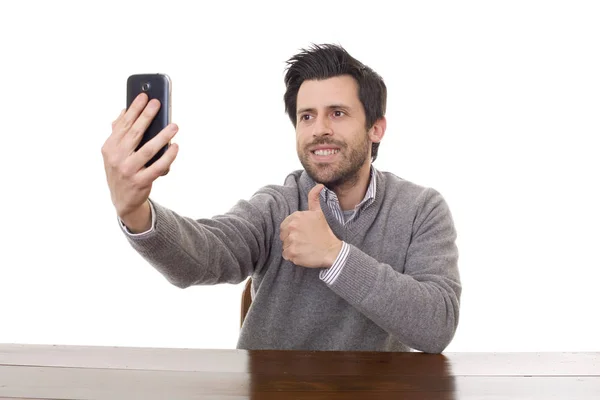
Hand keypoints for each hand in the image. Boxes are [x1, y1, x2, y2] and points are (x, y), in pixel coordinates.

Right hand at [101, 93, 178, 231]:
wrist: (122, 200)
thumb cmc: (122, 170)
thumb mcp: (114, 152)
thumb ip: (119, 132)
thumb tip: (124, 111)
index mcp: (110, 147)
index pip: (123, 124)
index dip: (134, 109)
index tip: (144, 96)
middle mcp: (116, 158)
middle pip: (134, 133)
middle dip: (147, 116)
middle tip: (158, 103)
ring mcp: (128, 170)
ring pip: (148, 150)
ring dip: (162, 136)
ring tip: (174, 126)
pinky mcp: (140, 182)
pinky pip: (157, 167)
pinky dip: (167, 157)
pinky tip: (175, 147)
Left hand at [280, 184, 342, 267]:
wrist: (332, 250)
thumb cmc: (325, 232)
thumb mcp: (319, 213)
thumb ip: (315, 198)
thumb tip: (320, 185)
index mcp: (296, 217)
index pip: (285, 225)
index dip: (293, 230)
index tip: (303, 234)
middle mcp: (292, 227)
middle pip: (283, 235)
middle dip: (291, 239)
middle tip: (304, 241)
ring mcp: (291, 241)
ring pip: (285, 245)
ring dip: (292, 247)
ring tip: (305, 247)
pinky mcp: (292, 253)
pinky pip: (286, 255)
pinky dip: (293, 256)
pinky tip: (303, 254)